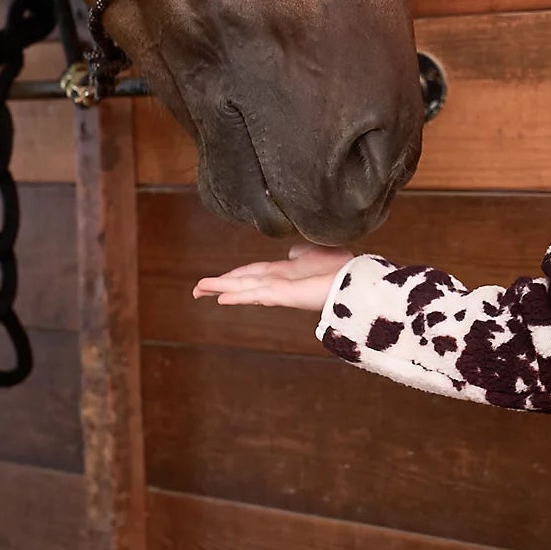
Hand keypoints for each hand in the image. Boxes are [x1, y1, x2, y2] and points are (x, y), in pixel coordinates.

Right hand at [192, 242, 355, 312]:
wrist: (353, 281)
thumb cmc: (339, 269)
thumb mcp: (314, 253)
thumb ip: (300, 252)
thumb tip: (291, 250)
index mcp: (283, 272)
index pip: (251, 273)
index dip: (232, 276)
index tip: (215, 280)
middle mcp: (277, 283)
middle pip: (241, 282)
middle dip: (219, 285)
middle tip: (197, 290)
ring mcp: (278, 290)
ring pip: (243, 288)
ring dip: (221, 289)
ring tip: (199, 291)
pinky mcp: (283, 296)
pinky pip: (257, 295)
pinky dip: (238, 297)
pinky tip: (222, 299)